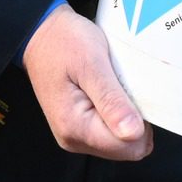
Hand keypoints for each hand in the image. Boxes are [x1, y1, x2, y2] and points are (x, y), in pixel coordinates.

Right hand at [22, 6, 152, 160]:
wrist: (41, 33)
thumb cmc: (63, 41)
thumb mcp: (91, 63)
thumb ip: (111, 100)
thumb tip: (133, 133)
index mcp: (76, 126)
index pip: (129, 147)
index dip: (141, 122)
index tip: (133, 93)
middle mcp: (73, 138)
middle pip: (127, 148)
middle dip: (135, 120)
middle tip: (122, 86)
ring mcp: (75, 135)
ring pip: (121, 142)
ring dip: (126, 116)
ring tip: (114, 87)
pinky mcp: (79, 129)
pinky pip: (110, 133)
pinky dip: (118, 114)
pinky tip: (109, 92)